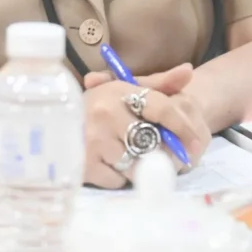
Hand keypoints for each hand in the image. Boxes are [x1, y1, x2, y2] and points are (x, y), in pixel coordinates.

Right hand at [82, 64, 211, 189]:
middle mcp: (106, 112)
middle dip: (160, 152)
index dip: (182, 126)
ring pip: (138, 164)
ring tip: (126, 156)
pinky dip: (118, 177)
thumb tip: (188, 72)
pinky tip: (108, 164)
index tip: (195, 142)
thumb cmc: (100, 107)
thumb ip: (160, 84)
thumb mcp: (127, 91)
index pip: (160, 107)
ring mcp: (94, 139)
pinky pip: (118, 180)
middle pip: (153, 143)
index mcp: (118, 90)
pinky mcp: (85, 164)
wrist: (56, 122)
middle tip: (162, 157)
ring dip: (138, 166)